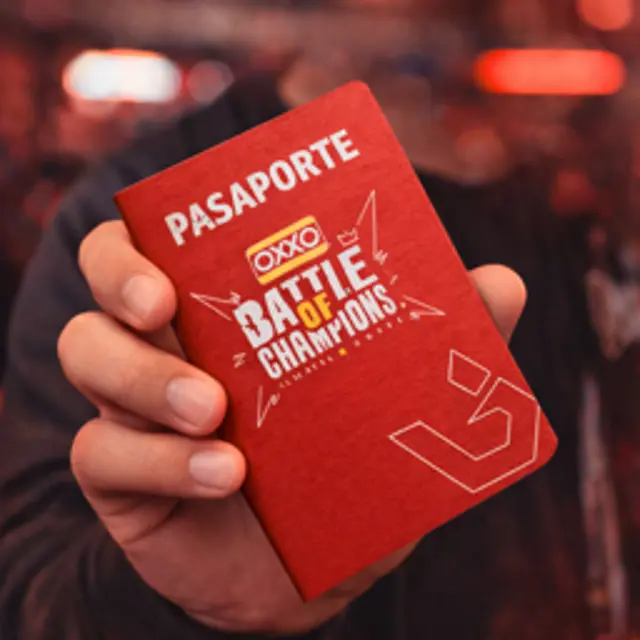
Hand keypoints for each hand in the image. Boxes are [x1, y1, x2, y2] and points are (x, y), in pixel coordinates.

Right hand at [58, 220, 525, 634]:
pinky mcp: (121, 476)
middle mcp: (167, 345)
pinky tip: (222, 474)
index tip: (189, 228)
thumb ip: (437, 340)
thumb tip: (501, 283)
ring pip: (86, 356)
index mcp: (222, 311)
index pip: (160, 241)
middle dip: (123, 281)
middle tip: (166, 305)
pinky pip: (103, 453)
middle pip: (103, 284)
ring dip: (141, 375)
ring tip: (212, 408)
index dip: (156, 228)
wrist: (303, 572)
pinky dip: (159, 459)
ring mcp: (133, 408)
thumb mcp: (389, 404)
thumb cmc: (342, 468)